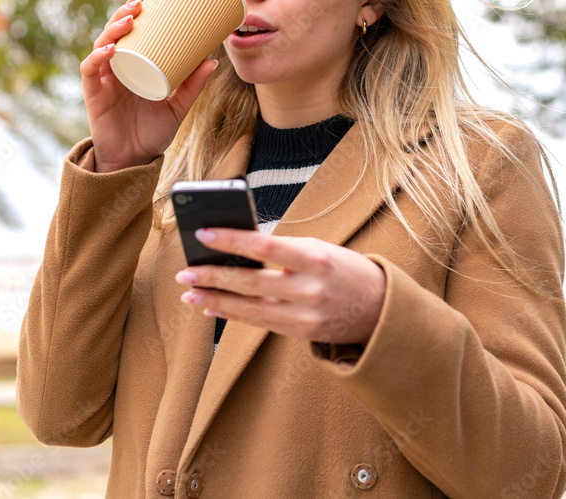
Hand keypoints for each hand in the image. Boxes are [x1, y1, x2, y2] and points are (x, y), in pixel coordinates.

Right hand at [81, 0, 218, 172]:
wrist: (135, 161)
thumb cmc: (153, 133)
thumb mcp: (178, 107)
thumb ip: (192, 86)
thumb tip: (213, 60)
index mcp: (134, 64)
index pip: (130, 31)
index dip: (133, 9)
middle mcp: (116, 67)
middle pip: (114, 32)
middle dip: (124, 12)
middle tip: (139, 1)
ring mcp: (103, 79)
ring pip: (101, 44)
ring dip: (113, 28)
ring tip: (130, 19)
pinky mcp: (94, 93)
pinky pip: (91, 69)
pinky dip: (98, 56)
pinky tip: (110, 49)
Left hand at [175, 228, 386, 345]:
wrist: (380, 308)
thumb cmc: (343, 269)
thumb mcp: (318, 249)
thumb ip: (281, 250)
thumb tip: (235, 248)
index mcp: (315, 258)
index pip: (265, 247)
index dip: (232, 240)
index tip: (203, 233)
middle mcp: (308, 289)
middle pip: (250, 282)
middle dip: (213, 276)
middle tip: (185, 272)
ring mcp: (304, 315)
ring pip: (249, 308)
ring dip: (215, 300)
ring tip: (189, 294)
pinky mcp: (300, 332)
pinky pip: (259, 323)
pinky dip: (232, 314)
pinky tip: (212, 306)